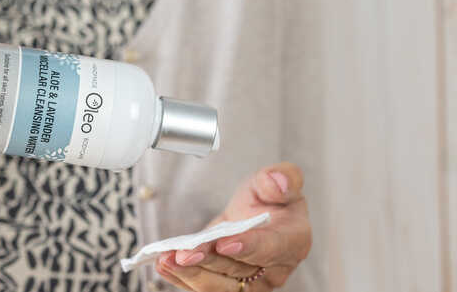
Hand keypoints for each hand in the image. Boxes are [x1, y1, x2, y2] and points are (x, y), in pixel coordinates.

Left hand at [154, 163, 310, 290]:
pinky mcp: (229, 284)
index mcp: (293, 241)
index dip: (248, 247)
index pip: (271, 248)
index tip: (224, 243)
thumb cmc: (273, 198)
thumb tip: (277, 183)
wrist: (262, 213)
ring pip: (220, 286)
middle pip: (239, 270)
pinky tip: (163, 265)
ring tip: (166, 260)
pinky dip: (182, 278)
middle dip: (209, 262)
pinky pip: (206, 286)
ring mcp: (252, 281)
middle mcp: (274, 268)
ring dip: (191, 274)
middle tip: (184, 253)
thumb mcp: (282, 177)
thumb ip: (284, 177)